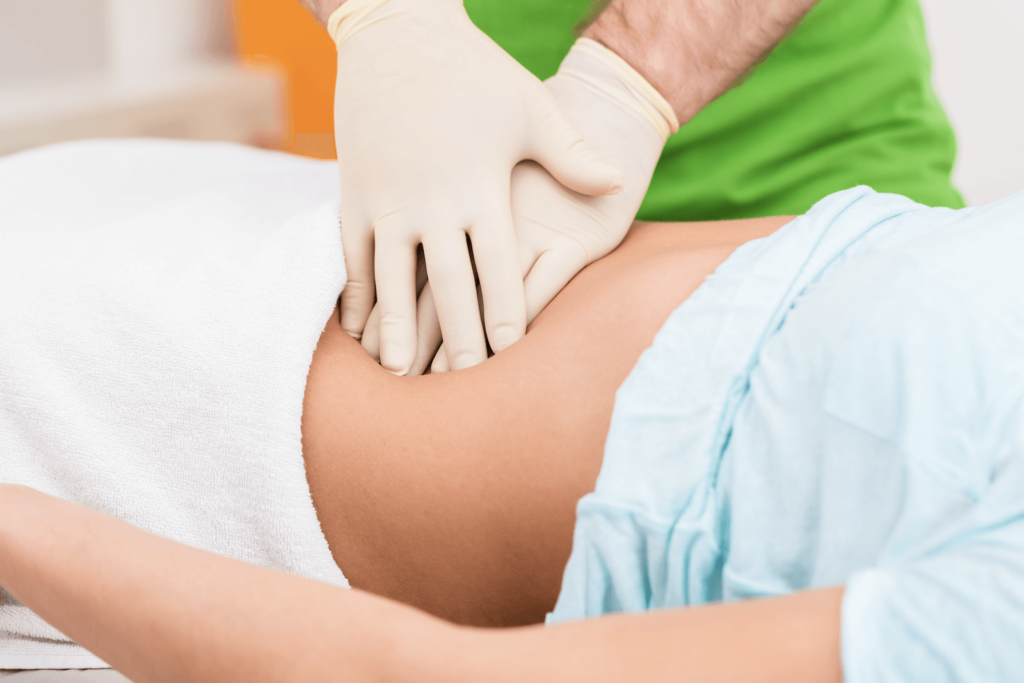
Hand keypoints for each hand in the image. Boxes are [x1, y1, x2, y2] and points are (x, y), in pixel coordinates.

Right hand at [362, 39, 676, 373]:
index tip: (510, 362)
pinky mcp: (355, 193)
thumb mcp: (531, 108)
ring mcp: (387, 200)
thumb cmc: (475, 73)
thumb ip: (570, 155)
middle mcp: (431, 202)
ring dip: (395, 330)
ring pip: (392, 280)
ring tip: (400, 372)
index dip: (504, 319)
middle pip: (447, 287)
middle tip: (462, 388)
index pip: (496, 270)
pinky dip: (356, 295)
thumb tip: (615, 185)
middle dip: (455, 341)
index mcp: (480, 190)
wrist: (398, 34)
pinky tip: (358, 329)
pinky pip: (353, 255)